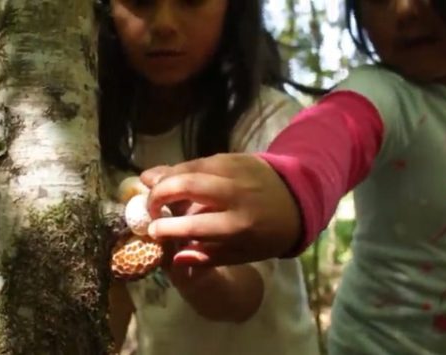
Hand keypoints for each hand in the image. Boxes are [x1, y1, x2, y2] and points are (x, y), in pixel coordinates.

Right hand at [141, 153, 301, 266]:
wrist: (298, 199)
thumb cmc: (267, 233)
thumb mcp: (245, 254)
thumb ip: (209, 256)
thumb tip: (175, 258)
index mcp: (239, 225)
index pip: (195, 225)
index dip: (168, 228)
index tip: (151, 231)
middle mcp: (235, 194)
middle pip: (187, 186)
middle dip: (159, 194)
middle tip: (147, 206)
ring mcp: (233, 171)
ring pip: (190, 168)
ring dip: (164, 176)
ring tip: (148, 185)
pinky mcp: (232, 156)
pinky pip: (198, 160)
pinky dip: (179, 167)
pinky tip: (167, 175)